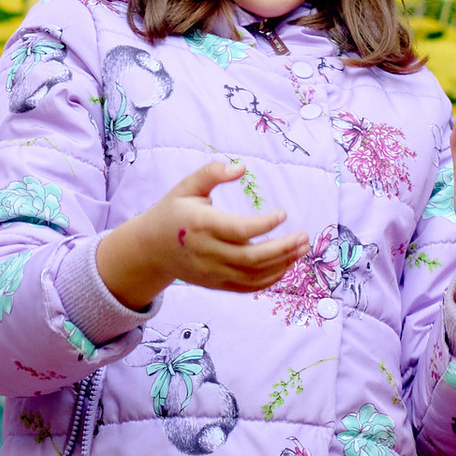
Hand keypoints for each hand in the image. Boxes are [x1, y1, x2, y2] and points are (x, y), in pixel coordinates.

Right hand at [96, 161, 309, 312]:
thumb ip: (211, 174)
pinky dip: (270, 279)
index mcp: (201, 225)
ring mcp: (213, 272)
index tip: (283, 214)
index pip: (239, 230)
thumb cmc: (172, 213)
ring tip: (301, 250)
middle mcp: (208, 252)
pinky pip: (248, 287)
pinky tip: (286, 265)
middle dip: (282, 249)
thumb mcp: (186, 187)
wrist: (151, 249)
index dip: (264, 224)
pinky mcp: (217, 284)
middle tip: (303, 237)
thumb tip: (241, 167)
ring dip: (282, 264)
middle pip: (251, 258)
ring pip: (254, 276)